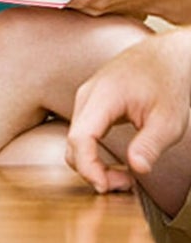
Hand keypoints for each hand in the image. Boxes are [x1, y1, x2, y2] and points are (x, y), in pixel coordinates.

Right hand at [66, 29, 190, 193]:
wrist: (167, 56)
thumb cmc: (168, 82)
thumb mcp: (169, 119)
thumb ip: (151, 144)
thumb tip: (138, 169)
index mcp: (103, 96)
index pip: (80, 138)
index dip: (88, 167)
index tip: (106, 187)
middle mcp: (87, 97)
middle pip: (73, 144)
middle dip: (93, 171)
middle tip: (126, 184)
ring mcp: (86, 99)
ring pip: (76, 141)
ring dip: (93, 164)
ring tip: (124, 176)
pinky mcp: (91, 105)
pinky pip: (82, 135)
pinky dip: (94, 154)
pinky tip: (116, 164)